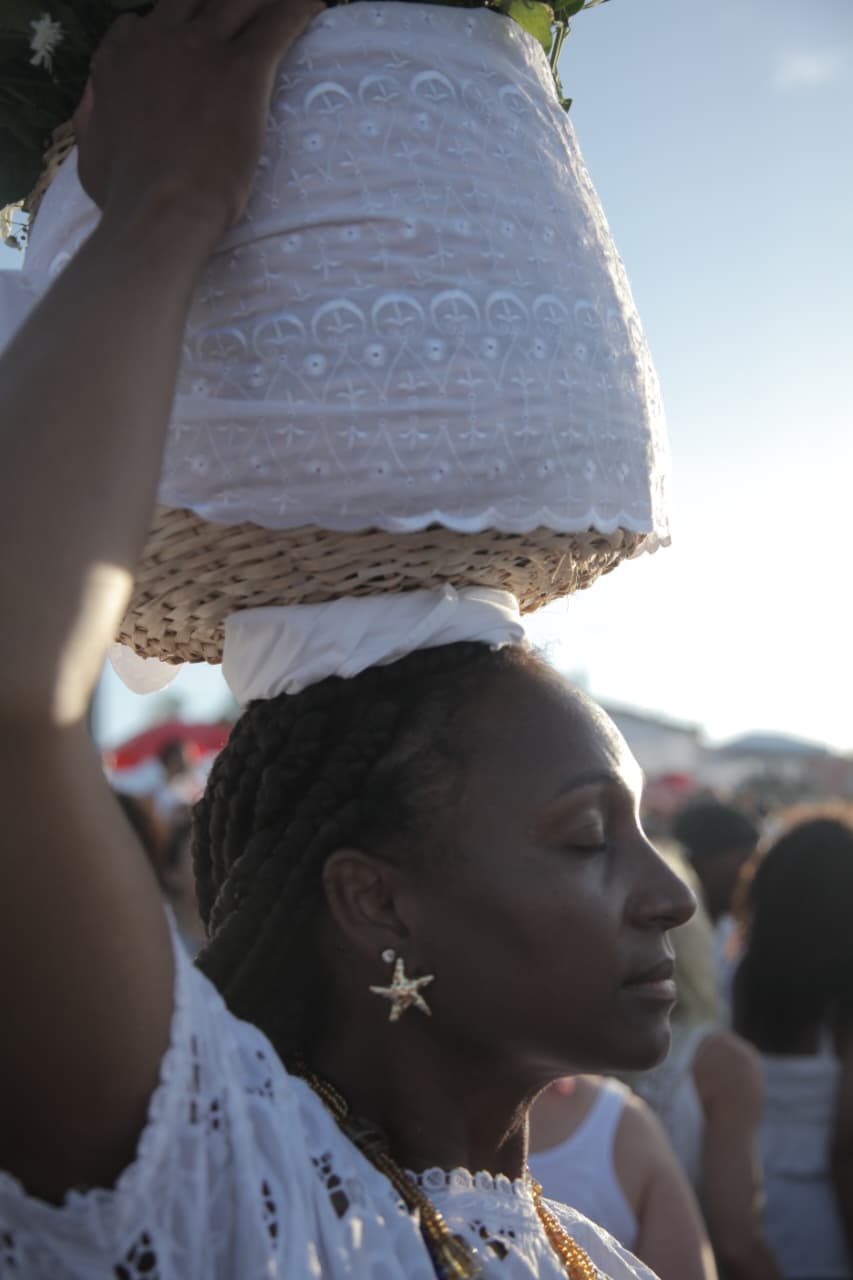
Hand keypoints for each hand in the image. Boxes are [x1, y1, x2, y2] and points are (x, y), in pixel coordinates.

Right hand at [74, 0, 322, 244]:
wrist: (161, 206)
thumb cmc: (126, 194)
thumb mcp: (92, 153)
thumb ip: (94, 116)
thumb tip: (95, 100)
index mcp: (121, 58)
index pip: (146, 22)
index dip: (173, 27)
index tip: (190, 36)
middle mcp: (159, 39)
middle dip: (222, 2)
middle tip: (243, 10)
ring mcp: (202, 49)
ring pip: (239, 1)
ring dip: (262, 0)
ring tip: (281, 4)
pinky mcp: (243, 69)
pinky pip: (279, 22)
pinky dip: (299, 9)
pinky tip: (316, 4)